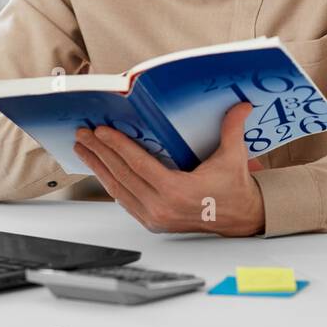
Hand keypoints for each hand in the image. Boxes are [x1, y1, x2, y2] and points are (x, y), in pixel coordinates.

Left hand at [73, 102, 264, 235]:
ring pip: (118, 189)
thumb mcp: (234, 156)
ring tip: (84, 148)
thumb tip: (241, 104)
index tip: (101, 131)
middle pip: (122, 176)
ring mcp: (155, 218)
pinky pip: (125, 200)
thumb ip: (232, 128)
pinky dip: (111, 182)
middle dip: (100, 152)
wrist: (241, 218)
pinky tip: (101, 168)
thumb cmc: (235, 188)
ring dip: (99, 167)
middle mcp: (162, 208)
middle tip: (84, 134)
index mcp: (178, 192)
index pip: (139, 165)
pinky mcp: (152, 222)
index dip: (117, 146)